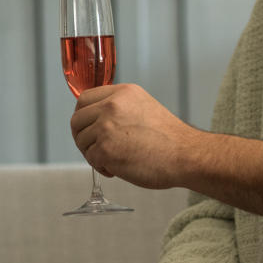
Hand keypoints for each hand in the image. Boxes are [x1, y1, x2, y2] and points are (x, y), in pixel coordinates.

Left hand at [70, 84, 193, 189]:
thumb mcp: (143, 107)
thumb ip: (118, 107)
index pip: (84, 98)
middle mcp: (112, 105)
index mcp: (122, 93)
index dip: (82, 115)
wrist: (186, 155)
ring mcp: (107, 127)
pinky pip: (91, 159)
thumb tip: (93, 117)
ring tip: (113, 160)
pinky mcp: (106, 149)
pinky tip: (116, 169)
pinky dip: (101, 167)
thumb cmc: (168, 138)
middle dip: (81, 137)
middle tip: (95, 148)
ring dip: (93, 154)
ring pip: (82, 141)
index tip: (87, 127)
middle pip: (76, 120)